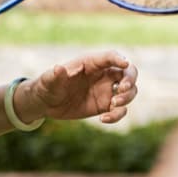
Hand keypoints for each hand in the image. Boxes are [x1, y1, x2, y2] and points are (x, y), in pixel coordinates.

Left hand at [19, 51, 137, 122]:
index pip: (110, 56)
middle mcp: (102, 75)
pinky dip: (117, 115)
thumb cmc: (48, 86)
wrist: (47, 104)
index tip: (124, 64)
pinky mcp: (106, 106)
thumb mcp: (48, 81)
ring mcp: (106, 91)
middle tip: (122, 89)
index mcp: (90, 63)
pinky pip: (120, 110)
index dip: (119, 59)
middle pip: (127, 72)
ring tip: (113, 104)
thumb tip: (58, 68)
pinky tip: (103, 119)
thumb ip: (55, 75)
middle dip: (130, 79)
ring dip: (127, 97)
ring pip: (129, 91)